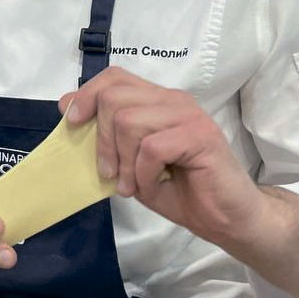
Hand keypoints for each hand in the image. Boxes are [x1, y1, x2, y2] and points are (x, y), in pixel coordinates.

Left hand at [59, 66, 262, 244]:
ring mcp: (189, 115)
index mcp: (158, 101)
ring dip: (123, 162)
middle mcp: (173, 100)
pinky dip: (143, 174)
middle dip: (102, 140)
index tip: (71, 120)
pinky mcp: (201, 136)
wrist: (228, 219)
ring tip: (133, 185)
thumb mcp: (134, 163)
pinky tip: (155, 186)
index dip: (87, 94)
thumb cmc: (181, 191)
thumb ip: (109, 137)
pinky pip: (151, 148)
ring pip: (128, 122)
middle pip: (114, 98)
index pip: (115, 78)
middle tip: (109, 173)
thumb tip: (70, 113)